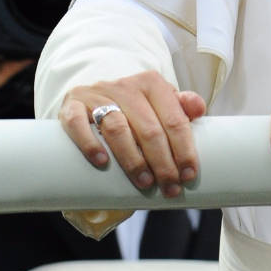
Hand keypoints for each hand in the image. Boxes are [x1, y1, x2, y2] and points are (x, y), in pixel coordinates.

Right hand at [59, 71, 206, 196]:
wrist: (91, 94)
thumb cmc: (133, 106)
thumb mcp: (159, 102)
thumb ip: (181, 107)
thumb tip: (199, 109)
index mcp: (152, 83)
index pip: (174, 118)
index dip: (184, 149)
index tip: (188, 175)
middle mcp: (126, 86)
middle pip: (149, 128)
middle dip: (162, 163)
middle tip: (169, 187)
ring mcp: (97, 94)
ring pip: (117, 128)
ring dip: (133, 159)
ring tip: (145, 182)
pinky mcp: (72, 105)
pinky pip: (78, 123)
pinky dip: (90, 143)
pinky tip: (102, 162)